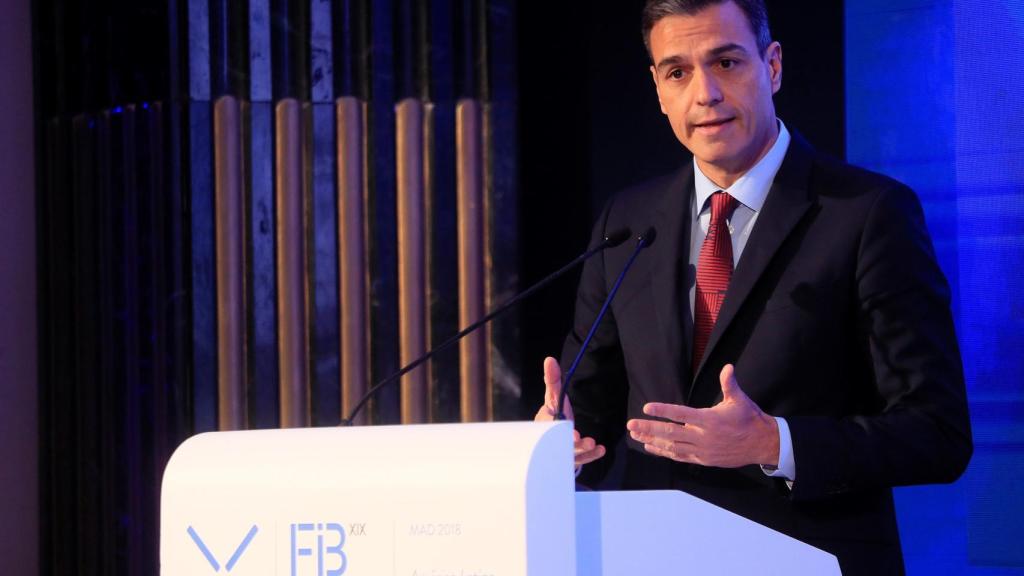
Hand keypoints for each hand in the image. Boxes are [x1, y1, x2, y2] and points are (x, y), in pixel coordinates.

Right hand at [534, 356, 605, 466]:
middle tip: (582, 439)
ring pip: (572, 454)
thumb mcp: (554, 395)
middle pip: (560, 444)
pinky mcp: (574, 458)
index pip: (546, 426)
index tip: (565, 426)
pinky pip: (583, 460)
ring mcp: (563, 452)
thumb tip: (549, 359)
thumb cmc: (555, 412)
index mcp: (544, 424)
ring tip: (592, 443)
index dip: (553, 427)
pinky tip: (601, 449)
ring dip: (583, 450)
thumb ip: (552, 380)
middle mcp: (552, 440)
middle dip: (571, 442)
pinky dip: (592, 455)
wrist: (555, 436)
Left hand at [626, 364, 778, 467]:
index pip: (681, 414)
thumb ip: (729, 383)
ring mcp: (702, 450)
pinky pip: (679, 456)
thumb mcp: (739, 400)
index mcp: (709, 420)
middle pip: (670, 433)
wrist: (762, 444)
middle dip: (648, 428)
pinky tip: (651, 447)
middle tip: (630, 425)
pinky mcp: (703, 459)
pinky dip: (664, 452)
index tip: (646, 408)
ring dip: (652, 441)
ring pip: (672, 446)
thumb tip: (728, 366)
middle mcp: (703, 436)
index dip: (663, 411)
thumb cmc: (749, 419)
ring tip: (635, 435)